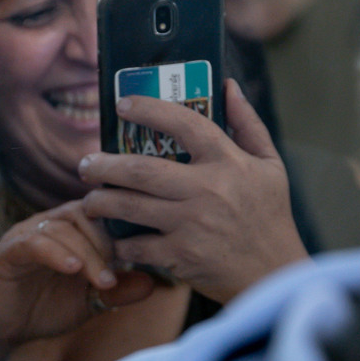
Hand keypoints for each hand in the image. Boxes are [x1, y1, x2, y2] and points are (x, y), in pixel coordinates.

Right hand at [0, 202, 154, 360]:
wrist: (2, 331)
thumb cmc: (42, 310)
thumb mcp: (87, 303)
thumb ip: (117, 292)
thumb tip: (152, 283)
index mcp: (68, 232)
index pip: (99, 213)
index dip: (120, 231)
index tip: (137, 259)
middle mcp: (47, 226)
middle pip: (83, 215)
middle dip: (104, 244)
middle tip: (113, 277)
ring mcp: (26, 236)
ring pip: (62, 228)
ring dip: (86, 254)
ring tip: (100, 281)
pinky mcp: (8, 253)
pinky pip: (34, 243)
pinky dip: (57, 254)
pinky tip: (73, 270)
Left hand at [80, 79, 307, 302]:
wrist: (274, 274)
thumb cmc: (270, 216)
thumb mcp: (270, 165)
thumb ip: (247, 124)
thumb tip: (227, 86)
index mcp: (229, 162)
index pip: (185, 123)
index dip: (150, 110)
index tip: (122, 104)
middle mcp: (207, 190)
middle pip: (141, 169)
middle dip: (104, 165)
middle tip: (85, 164)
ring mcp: (191, 224)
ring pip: (130, 206)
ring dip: (100, 202)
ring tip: (88, 201)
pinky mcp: (180, 255)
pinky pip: (136, 245)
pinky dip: (119, 242)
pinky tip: (112, 236)